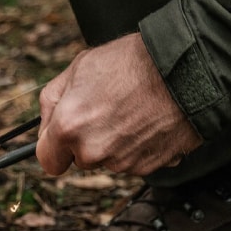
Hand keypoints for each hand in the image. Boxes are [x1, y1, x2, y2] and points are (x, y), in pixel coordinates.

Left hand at [36, 33, 201, 175]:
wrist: (185, 70)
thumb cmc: (133, 63)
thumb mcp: (79, 67)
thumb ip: (52, 100)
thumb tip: (46, 123)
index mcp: (69, 128)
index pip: (48, 161)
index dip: (55, 145)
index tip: (64, 134)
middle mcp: (93, 152)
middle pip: (80, 160)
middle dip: (87, 140)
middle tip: (106, 109)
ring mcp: (122, 163)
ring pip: (108, 160)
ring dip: (113, 143)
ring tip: (130, 110)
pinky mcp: (149, 167)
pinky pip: (134, 160)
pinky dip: (137, 146)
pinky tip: (146, 120)